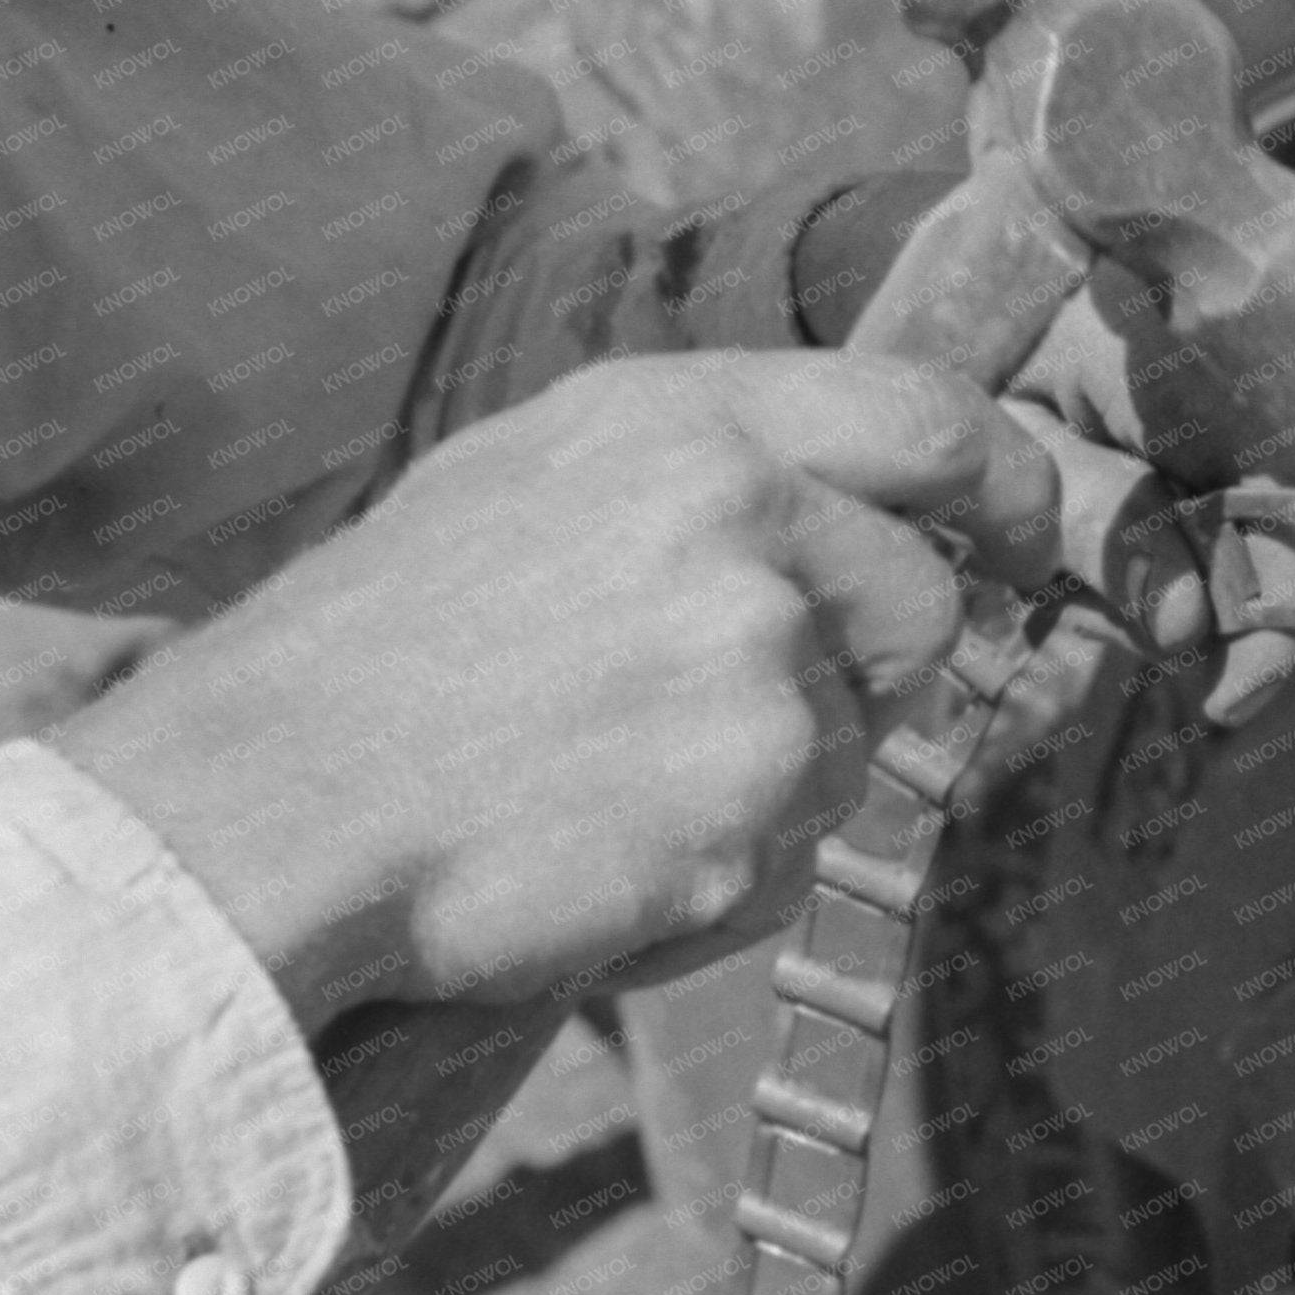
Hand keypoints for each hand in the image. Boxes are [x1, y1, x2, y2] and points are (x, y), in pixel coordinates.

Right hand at [48, 351, 1055, 1027]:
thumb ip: (711, 476)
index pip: (934, 418)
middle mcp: (747, 530)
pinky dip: (718, 876)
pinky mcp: (748, 823)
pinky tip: (597, 851)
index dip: (1009, 481)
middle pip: (922, 605)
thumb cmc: (378, 650)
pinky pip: (792, 861)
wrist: (270, 806)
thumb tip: (872, 511)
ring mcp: (758, 682)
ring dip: (766, 784)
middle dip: (862, 666)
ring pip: (856, 749)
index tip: (1024, 533)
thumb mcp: (533, 478)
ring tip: (604, 778)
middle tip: (715, 704)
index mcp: (688, 426)